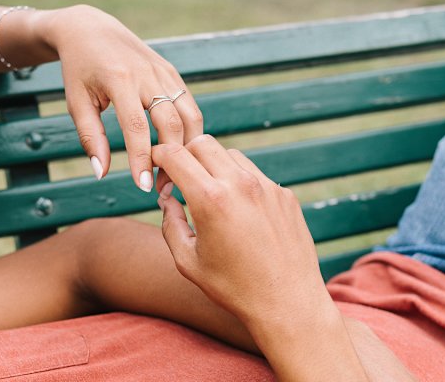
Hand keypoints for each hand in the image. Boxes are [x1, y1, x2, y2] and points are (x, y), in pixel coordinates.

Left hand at [39, 5, 202, 190]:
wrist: (91, 30)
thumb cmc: (79, 70)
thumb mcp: (76, 102)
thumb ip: (90, 137)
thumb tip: (102, 173)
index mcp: (119, 80)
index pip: (136, 127)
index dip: (142, 159)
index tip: (143, 188)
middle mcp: (147, 74)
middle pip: (171, 123)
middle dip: (171, 159)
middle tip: (162, 189)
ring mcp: (164, 72)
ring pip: (190, 116)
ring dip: (186, 149)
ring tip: (174, 175)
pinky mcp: (172, 73)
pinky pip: (189, 106)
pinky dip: (189, 132)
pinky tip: (180, 153)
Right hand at [152, 135, 368, 380]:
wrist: (287, 303)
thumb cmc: (233, 287)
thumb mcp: (187, 261)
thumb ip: (170, 224)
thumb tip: (167, 200)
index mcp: (210, 199)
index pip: (174, 154)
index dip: (158, 158)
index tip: (157, 173)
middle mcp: (240, 185)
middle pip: (201, 143)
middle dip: (184, 155)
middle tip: (179, 181)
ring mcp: (266, 187)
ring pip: (230, 154)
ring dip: (212, 165)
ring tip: (208, 195)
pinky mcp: (284, 194)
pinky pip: (254, 174)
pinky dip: (238, 181)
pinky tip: (237, 210)